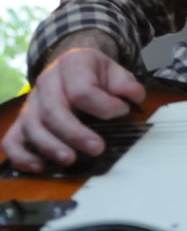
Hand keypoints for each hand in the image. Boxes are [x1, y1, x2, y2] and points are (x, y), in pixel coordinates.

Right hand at [2, 41, 144, 172]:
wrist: (75, 67)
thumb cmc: (97, 74)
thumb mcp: (117, 72)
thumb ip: (126, 84)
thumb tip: (129, 95)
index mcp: (72, 64)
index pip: (82, 90)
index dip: (104, 106)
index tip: (122, 112)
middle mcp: (47, 81)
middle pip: (53, 110)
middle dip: (75, 133)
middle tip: (97, 148)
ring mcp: (32, 102)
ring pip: (32, 126)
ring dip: (50, 146)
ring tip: (70, 160)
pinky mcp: (23, 120)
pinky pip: (12, 139)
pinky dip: (22, 155)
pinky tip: (40, 167)